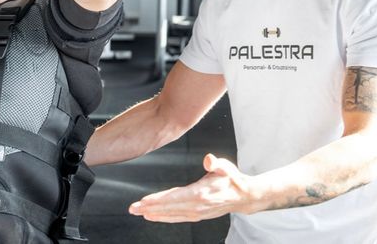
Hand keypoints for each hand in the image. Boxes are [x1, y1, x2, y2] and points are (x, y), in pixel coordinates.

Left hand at [128, 154, 252, 222]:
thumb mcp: (226, 166)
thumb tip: (208, 159)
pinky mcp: (197, 215)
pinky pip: (177, 218)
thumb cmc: (232, 179)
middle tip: (133, 209)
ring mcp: (196, 213)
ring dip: (154, 214)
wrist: (243, 196)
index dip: (157, 200)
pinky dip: (165, 217)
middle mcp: (196, 206)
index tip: (143, 201)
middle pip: (168, 208)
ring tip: (140, 213)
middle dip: (149, 208)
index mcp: (200, 194)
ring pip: (171, 215)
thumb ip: (216, 163)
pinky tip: (155, 216)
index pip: (174, 198)